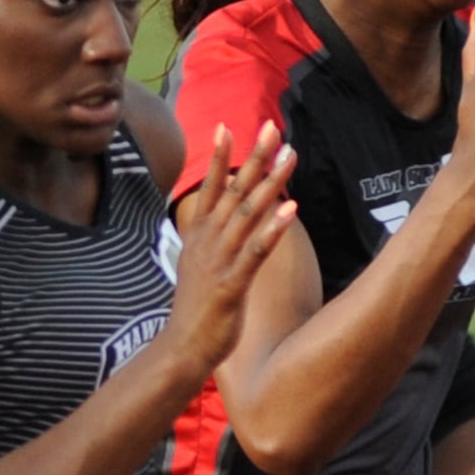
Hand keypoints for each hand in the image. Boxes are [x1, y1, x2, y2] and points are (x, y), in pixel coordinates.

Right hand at [164, 121, 297, 374]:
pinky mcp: (233, 284)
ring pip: (248, 213)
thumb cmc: (196, 307)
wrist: (182, 348)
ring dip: (271, 183)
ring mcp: (219, 261)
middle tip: (272, 127)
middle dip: (254, 157)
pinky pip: (256, 251)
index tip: (228, 126)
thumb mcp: (198, 264)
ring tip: (289, 156)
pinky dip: (274, 228)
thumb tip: (220, 217)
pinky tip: (292, 209)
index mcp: (199, 235)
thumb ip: (209, 238)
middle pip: (234, 191)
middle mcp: (208, 242)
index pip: (210, 187)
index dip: (220, 157)